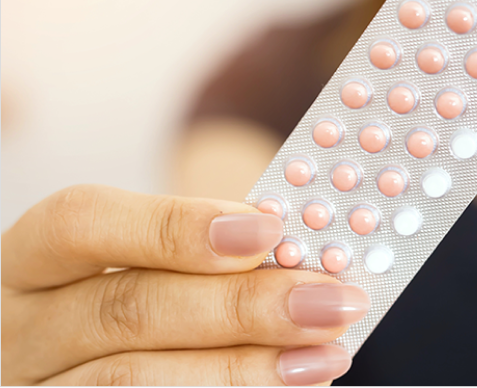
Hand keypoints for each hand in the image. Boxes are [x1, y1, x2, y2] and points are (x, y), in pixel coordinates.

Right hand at [2, 185, 369, 384]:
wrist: (95, 358)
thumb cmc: (138, 298)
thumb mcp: (146, 264)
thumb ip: (205, 253)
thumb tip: (296, 254)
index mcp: (34, 261)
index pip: (81, 222)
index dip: (175, 224)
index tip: (268, 230)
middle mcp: (22, 328)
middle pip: (125, 308)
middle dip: (240, 305)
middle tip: (328, 300)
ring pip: (132, 380)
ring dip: (244, 368)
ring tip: (325, 355)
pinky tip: (291, 385)